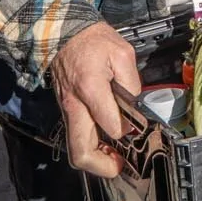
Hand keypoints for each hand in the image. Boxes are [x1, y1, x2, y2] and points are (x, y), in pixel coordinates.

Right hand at [49, 21, 140, 176]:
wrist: (65, 33)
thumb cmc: (93, 41)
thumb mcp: (122, 53)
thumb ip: (132, 83)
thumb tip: (135, 107)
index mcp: (90, 89)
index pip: (110, 126)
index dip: (126, 132)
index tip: (137, 128)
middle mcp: (75, 106)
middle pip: (81, 152)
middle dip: (103, 166)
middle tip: (121, 164)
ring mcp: (68, 111)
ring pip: (76, 150)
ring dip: (96, 160)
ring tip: (115, 157)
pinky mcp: (67, 112)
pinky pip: (76, 138)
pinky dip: (91, 147)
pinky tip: (106, 142)